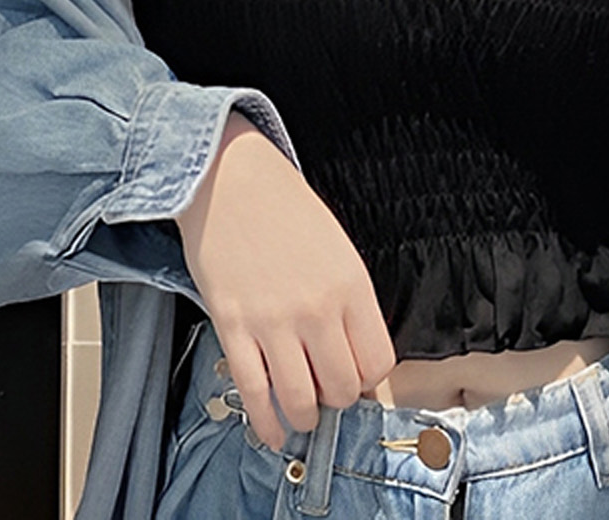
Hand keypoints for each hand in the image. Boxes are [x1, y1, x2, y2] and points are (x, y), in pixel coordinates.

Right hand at [175, 113, 395, 448]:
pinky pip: (255, 393)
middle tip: (326, 392)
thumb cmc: (284, 206)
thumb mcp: (336, 246)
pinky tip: (271, 432)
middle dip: (336, 400)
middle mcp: (318, 308)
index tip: (356, 378)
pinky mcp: (233, 327)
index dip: (367, 380)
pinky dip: (265, 424)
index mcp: (351, 284)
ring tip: (301, 412)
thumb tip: (351, 353)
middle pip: (342, 389)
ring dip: (303, 417)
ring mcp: (273, 320)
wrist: (230, 178)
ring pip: (301, 401)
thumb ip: (348, 300)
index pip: (377, 363)